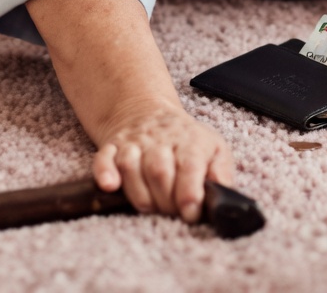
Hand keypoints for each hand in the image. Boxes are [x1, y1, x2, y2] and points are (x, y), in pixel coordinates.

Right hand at [92, 100, 234, 223]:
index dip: (189, 193)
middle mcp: (160, 140)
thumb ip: (221, 172)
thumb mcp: (214, 149)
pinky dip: (104, 173)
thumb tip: (223, 195)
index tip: (190, 214)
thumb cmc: (186, 140)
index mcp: (190, 142)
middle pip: (159, 170)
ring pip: (131, 166)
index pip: (189, 166)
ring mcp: (134, 143)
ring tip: (150, 207)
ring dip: (139, 193)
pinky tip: (110, 186)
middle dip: (165, 200)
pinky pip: (103, 158)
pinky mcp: (112, 147)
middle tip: (172, 213)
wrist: (148, 112)